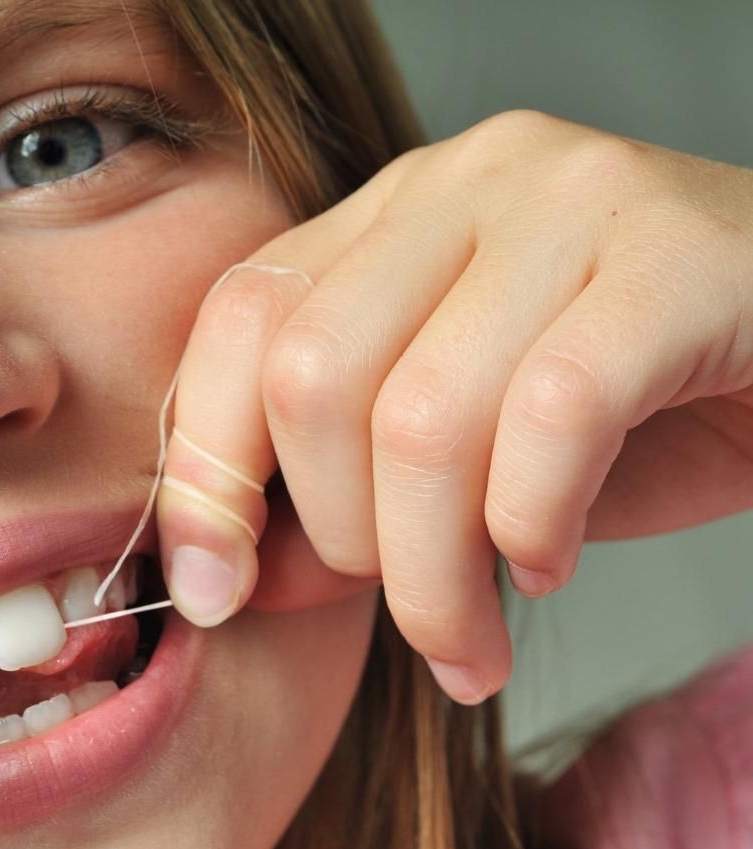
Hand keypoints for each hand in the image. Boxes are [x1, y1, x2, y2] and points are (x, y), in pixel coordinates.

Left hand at [157, 110, 752, 703]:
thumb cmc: (611, 417)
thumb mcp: (443, 469)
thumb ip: (330, 509)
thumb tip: (224, 583)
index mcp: (385, 221)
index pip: (238, 324)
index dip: (203, 473)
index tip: (212, 593)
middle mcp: (462, 185)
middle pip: (315, 380)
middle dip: (344, 544)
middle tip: (415, 611)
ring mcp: (567, 203)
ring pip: (425, 418)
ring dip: (434, 575)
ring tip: (471, 636)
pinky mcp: (674, 258)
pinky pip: (551, 417)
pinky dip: (531, 525)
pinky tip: (547, 561)